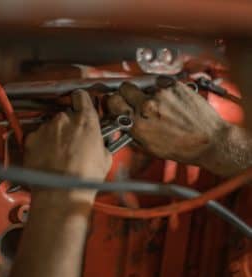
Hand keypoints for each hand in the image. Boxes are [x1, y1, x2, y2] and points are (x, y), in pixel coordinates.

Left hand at [24, 89, 111, 180]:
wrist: (61, 193)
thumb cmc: (84, 178)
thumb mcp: (105, 158)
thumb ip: (101, 142)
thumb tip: (99, 141)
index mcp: (85, 120)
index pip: (81, 96)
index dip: (81, 101)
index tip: (81, 105)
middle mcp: (64, 120)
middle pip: (66, 114)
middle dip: (70, 125)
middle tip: (73, 141)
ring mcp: (46, 128)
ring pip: (52, 126)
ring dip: (56, 135)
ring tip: (60, 154)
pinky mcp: (31, 139)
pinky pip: (38, 136)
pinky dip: (42, 143)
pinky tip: (48, 157)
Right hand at [107, 81, 229, 164]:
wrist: (209, 140)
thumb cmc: (183, 148)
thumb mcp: (150, 148)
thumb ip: (132, 133)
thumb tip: (122, 123)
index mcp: (138, 124)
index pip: (112, 102)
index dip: (112, 102)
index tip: (115, 102)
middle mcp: (148, 106)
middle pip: (125, 88)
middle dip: (127, 94)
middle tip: (134, 100)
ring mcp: (162, 94)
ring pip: (144, 86)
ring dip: (147, 93)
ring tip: (159, 105)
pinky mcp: (175, 86)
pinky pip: (161, 84)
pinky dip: (163, 90)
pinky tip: (170, 101)